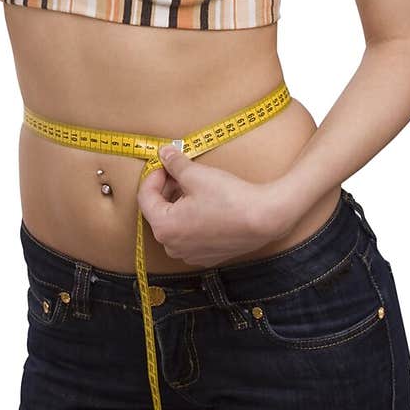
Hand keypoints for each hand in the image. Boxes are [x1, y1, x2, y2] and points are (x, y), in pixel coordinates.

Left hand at [136, 145, 294, 266]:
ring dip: (178, 203)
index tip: (164, 163)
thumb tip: (163, 152)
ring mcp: (190, 255)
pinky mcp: (206, 257)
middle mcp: (172, 247)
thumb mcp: (196, 175)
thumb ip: (174, 164)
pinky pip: (189, 235)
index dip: (153, 176)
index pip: (145, 198)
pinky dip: (190, 218)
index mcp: (164, 227)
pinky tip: (205, 204)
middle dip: (166, 189)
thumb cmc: (229, 198)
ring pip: (173, 224)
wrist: (264, 219)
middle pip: (158, 212)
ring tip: (193, 186)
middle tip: (178, 171)